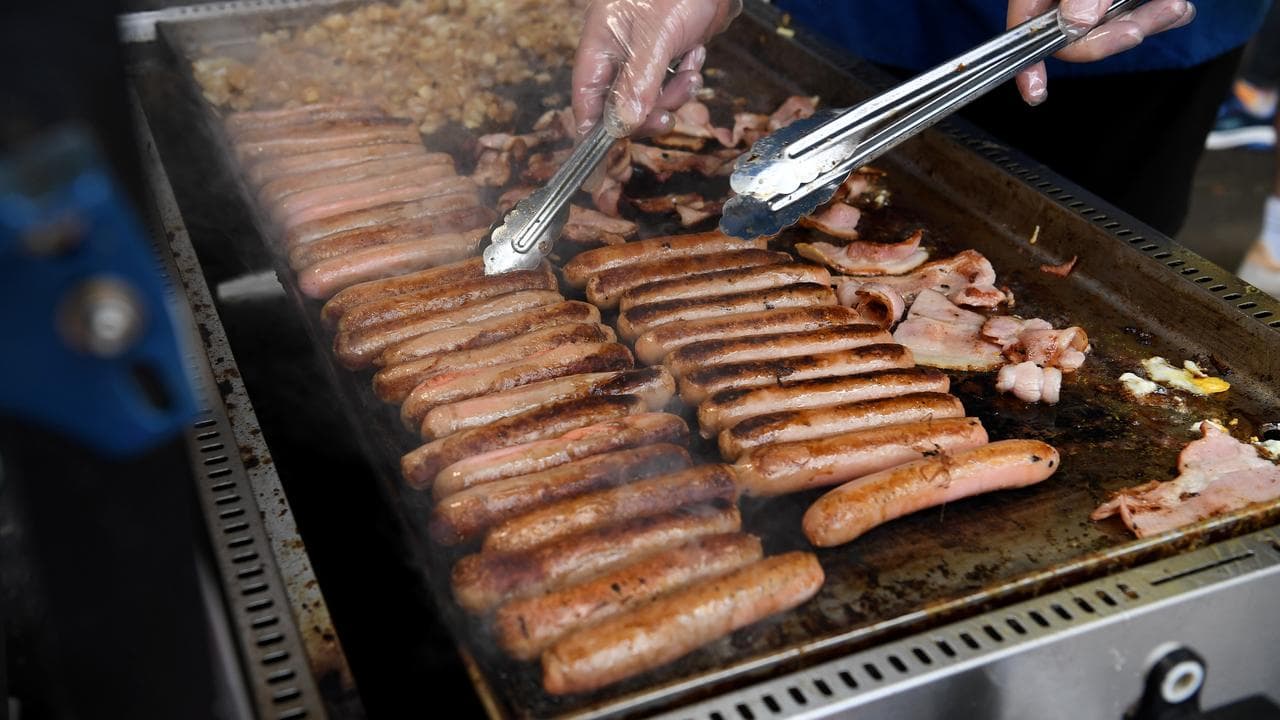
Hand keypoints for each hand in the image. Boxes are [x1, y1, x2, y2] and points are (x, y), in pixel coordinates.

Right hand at [572, 0, 742, 136]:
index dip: (593, 133)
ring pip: (650, 98)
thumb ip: (638, 84)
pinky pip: (671, 83)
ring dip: (674, 94)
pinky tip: (695, 55)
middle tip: (668, 114)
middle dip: (648, 113)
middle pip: (620, 106)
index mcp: (599, 44)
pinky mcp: (667, 52)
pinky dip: (686, 77)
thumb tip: (622, 125)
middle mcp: (617, 51)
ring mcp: (642, 52)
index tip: (598, 167)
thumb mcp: (656, 38)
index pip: (586, 100)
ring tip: (689, 70)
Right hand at [1008, 0, 1196, 104]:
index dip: (1028, 61)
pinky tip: (1176, 9)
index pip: (1026, 25)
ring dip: (1146, 25)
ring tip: (1173, 9)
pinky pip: (1140, 14)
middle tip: (1136, 31)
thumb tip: (1072, 24)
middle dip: (1109, 38)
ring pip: (1112, 27)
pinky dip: (1161, 16)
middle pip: (1073, 32)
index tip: (1035, 91)